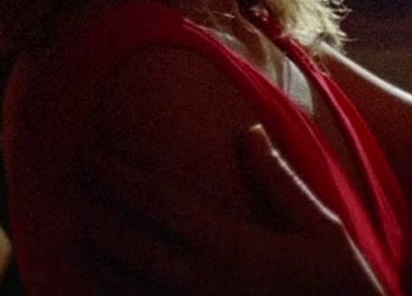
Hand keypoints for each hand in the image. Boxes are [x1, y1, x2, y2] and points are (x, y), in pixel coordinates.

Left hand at [80, 126, 385, 295]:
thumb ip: (279, 180)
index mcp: (235, 247)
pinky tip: (100, 275)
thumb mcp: (321, 225)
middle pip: (132, 242)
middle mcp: (206, 282)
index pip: (163, 204)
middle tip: (71, 178)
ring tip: (75, 221)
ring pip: (127, 282)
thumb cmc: (340, 280)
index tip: (96, 153)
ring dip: (97, 249)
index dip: (124, 177)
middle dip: (97, 208)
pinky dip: (114, 290)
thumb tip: (247, 131)